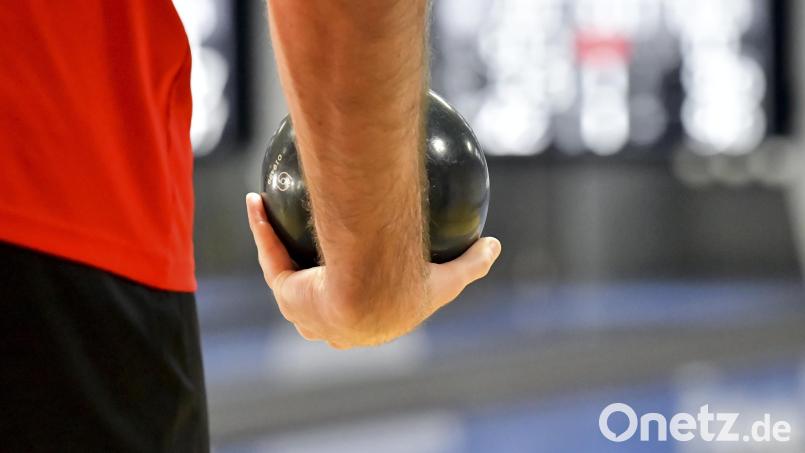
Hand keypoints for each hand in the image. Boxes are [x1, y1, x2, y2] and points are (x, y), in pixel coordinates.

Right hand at [246, 193, 500, 348]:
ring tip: (274, 213)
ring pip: (287, 273)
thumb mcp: (451, 278)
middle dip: (310, 272)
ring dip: (277, 245)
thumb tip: (496, 244)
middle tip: (316, 241)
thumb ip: (472, 264)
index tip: (360, 267)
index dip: (359, 293)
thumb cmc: (411, 288)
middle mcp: (332, 322)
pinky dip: (262, 227)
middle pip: (317, 294)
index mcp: (369, 324)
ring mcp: (305, 308)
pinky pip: (270, 253)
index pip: (362, 313)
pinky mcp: (285, 292)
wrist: (373, 292)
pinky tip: (256, 198)